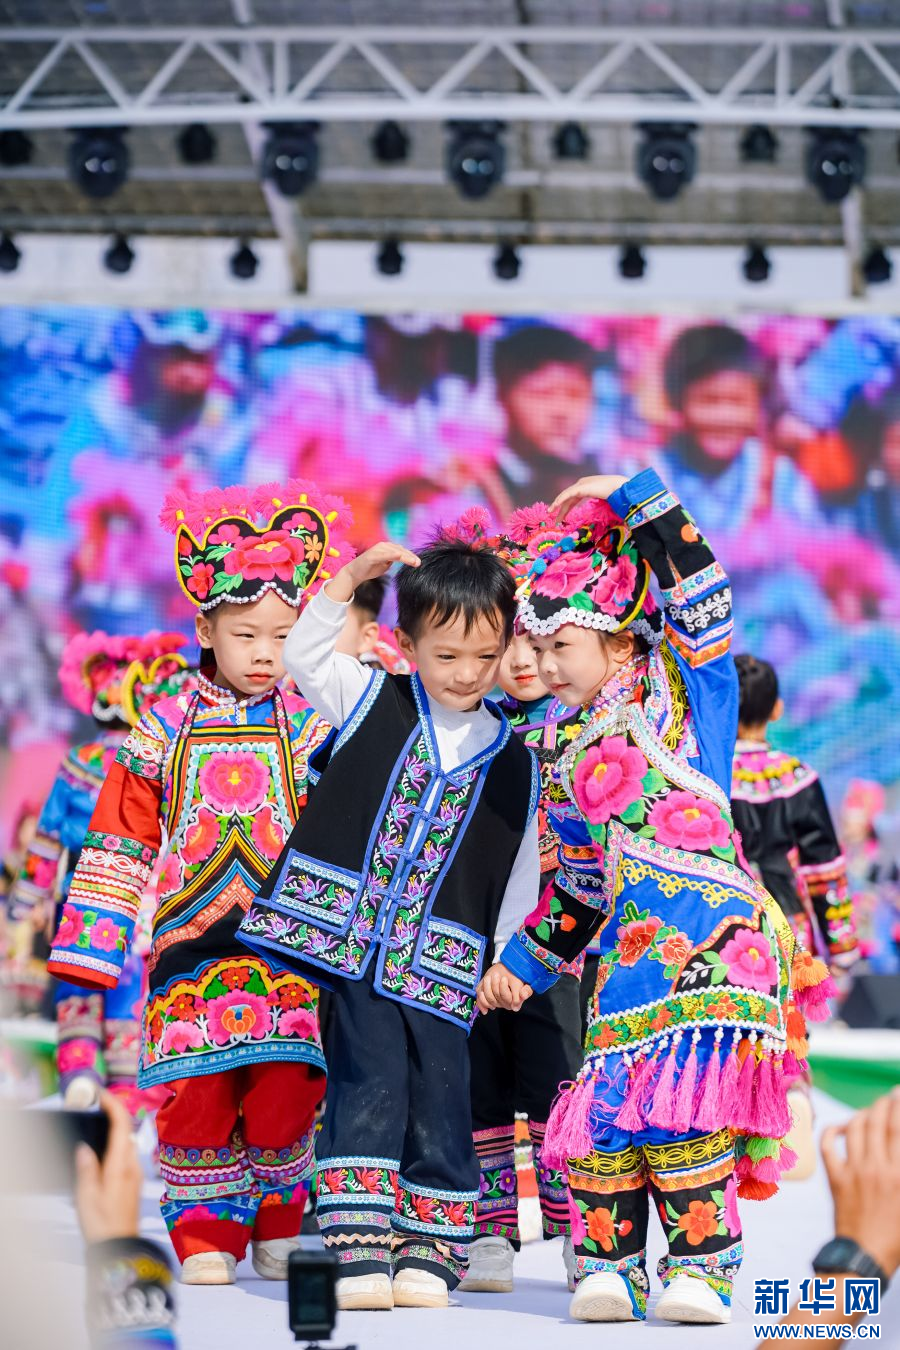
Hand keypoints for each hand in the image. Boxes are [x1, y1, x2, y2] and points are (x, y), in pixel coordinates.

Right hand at [74, 1091, 141, 1244]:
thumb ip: (87, 1169)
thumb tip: (84, 1146)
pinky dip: (118, 1142)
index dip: (113, 1104)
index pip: (121, 1124)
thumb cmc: (102, 1224)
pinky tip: (104, 1149)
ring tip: (98, 1121)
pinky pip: (128, 1152)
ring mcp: (135, 1172)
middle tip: (96, 1104)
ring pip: (128, 1140)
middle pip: (127, 1128)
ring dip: (117, 1127)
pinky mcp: (134, 1180)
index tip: (100, 1093)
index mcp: (120, 1165)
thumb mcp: (87, 1197)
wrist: (121, 1247)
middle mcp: (132, 1164)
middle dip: (114, 1112)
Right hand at [326, 541, 420, 603]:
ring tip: (413, 562)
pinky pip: (384, 555)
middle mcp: (383, 546)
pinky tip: (399, 556)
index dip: (411, 556)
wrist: (355, 573)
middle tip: (419, 564)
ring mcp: (377, 550)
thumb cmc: (370, 568)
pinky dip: (392, 555)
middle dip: (410, 557)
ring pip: (394, 552)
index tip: (418, 563)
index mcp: (387, 548)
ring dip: (405, 556)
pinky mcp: (372, 555)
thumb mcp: (385, 564)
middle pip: (400, 550)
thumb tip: (402, 559)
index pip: (402, 551)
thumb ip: (393, 560)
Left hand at [476, 963, 532, 1013]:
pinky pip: (481, 1002)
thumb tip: (523, 996)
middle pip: (496, 998)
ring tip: (489, 977)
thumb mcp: (525, 982)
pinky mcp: (487, 999)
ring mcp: (496, 1002)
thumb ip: (527, 990)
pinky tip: (482, 993)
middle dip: (495, 984)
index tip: (504, 978)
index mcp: (514, 1002)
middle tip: (497, 974)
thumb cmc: (517, 976)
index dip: (503, 988)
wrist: (508, 969)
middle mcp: (505, 1004)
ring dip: (487, 986)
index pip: (506, 998)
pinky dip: (480, 998)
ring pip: (489, 998)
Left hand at [550, 475, 627, 522]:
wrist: (619, 487)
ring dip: (557, 505)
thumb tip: (600, 514)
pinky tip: (555, 506)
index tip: (562, 518)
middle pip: (568, 498)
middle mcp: (581, 484)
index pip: (573, 498)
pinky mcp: (580, 487)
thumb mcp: (603, 500)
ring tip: (551, 513)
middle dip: (561, 509)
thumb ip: (598, 503)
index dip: (566, 508)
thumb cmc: (615, 494)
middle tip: (556, 520)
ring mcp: (581, 484)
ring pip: (565, 495)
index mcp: (586, 486)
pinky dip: (560, 500)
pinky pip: (567, 494)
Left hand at [821, 1088, 899, 1277]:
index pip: (899, 1129)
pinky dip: (833, 1131)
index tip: (899, 1094)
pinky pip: (828, 1146)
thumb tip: (897, 1151)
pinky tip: (841, 1127)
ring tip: (870, 1111)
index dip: (899, 1106)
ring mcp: (853, 1171)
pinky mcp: (835, 1179)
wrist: (866, 1257)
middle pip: (878, 1123)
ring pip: (855, 1129)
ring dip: (862, 1114)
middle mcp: (877, 1168)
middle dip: (884, 1104)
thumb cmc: (896, 1237)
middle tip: (889, 1097)